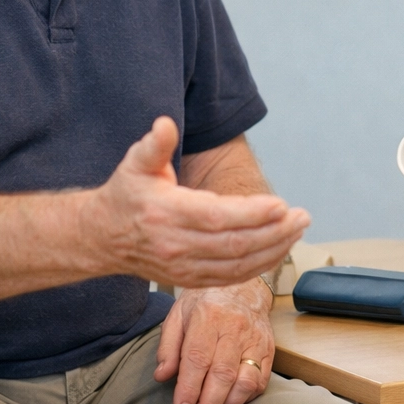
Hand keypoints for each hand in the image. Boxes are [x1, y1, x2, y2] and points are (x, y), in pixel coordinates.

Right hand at [87, 116, 309, 286]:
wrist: (102, 237)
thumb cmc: (126, 194)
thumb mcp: (135, 163)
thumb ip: (154, 145)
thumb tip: (165, 125)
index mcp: (166, 213)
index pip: (216, 217)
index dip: (251, 214)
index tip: (281, 205)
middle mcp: (176, 245)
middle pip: (234, 245)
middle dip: (274, 232)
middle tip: (302, 217)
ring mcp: (183, 267)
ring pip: (237, 265)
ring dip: (273, 250)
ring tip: (298, 231)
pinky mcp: (190, 279)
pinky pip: (231, 277)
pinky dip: (259, 266)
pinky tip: (279, 249)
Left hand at [154, 277, 274, 403]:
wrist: (244, 285)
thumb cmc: (207, 300)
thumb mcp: (178, 313)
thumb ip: (168, 345)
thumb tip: (162, 375)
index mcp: (208, 316)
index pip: (198, 358)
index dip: (189, 388)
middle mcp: (235, 328)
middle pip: (223, 374)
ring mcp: (255, 339)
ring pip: (246, 380)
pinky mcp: (268, 349)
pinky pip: (261, 380)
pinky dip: (246, 398)